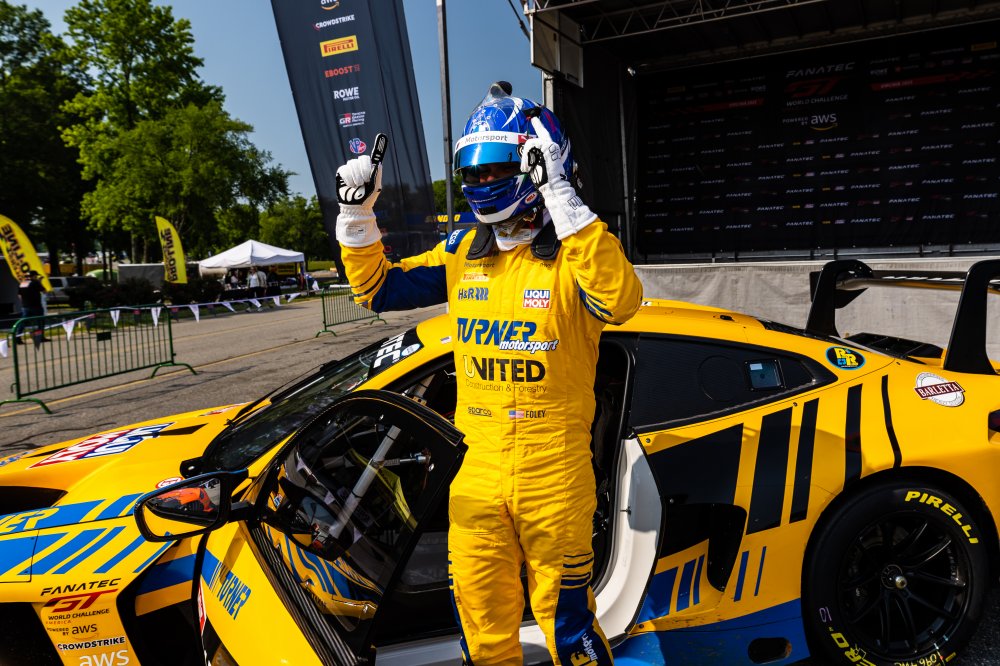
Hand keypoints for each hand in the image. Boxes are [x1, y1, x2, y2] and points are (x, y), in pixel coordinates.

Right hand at [336, 134, 386, 246]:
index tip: (382, 136)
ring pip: (352, 163)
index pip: (373, 157)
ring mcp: (351, 170)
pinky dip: (348, 177)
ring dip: (356, 176)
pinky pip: (344, 169)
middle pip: (362, 158)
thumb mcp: (375, 187)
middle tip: (364, 181)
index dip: (378, 147)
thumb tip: (378, 162)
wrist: (355, 207)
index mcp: (371, 170)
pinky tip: (350, 185)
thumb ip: (376, 174)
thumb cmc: (366, 199)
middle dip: (364, 170)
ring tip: (357, 186)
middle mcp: (361, 168)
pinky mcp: (342, 173)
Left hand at [520, 116, 595, 239]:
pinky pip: (531, 147)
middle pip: (532, 142)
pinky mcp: (547, 146)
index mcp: (550, 150)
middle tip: (527, 162)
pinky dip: (527, 158)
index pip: (543, 135)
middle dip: (526, 153)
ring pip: (530, 144)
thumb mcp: (539, 166)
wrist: (553, 185)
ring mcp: (550, 145)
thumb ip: (535, 158)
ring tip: (528, 168)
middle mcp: (551, 145)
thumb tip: (527, 159)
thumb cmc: (546, 180)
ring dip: (526, 158)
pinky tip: (529, 166)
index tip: (534, 119)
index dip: (538, 126)